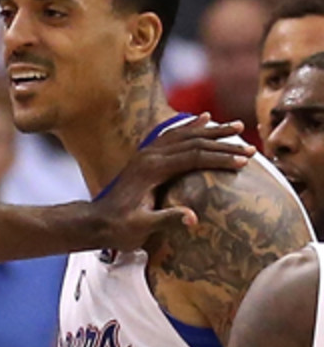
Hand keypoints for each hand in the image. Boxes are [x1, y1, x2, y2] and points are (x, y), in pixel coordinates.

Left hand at [94, 114, 252, 250]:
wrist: (96, 222)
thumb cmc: (119, 228)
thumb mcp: (142, 226)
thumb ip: (166, 219)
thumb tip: (192, 218)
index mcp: (152, 169)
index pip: (194, 157)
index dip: (220, 158)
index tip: (244, 161)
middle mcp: (149, 155)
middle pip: (193, 142)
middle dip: (224, 144)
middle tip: (251, 148)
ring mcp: (146, 154)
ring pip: (184, 135)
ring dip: (211, 130)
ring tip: (236, 126)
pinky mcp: (145, 157)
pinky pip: (171, 135)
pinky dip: (189, 126)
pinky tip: (202, 118)